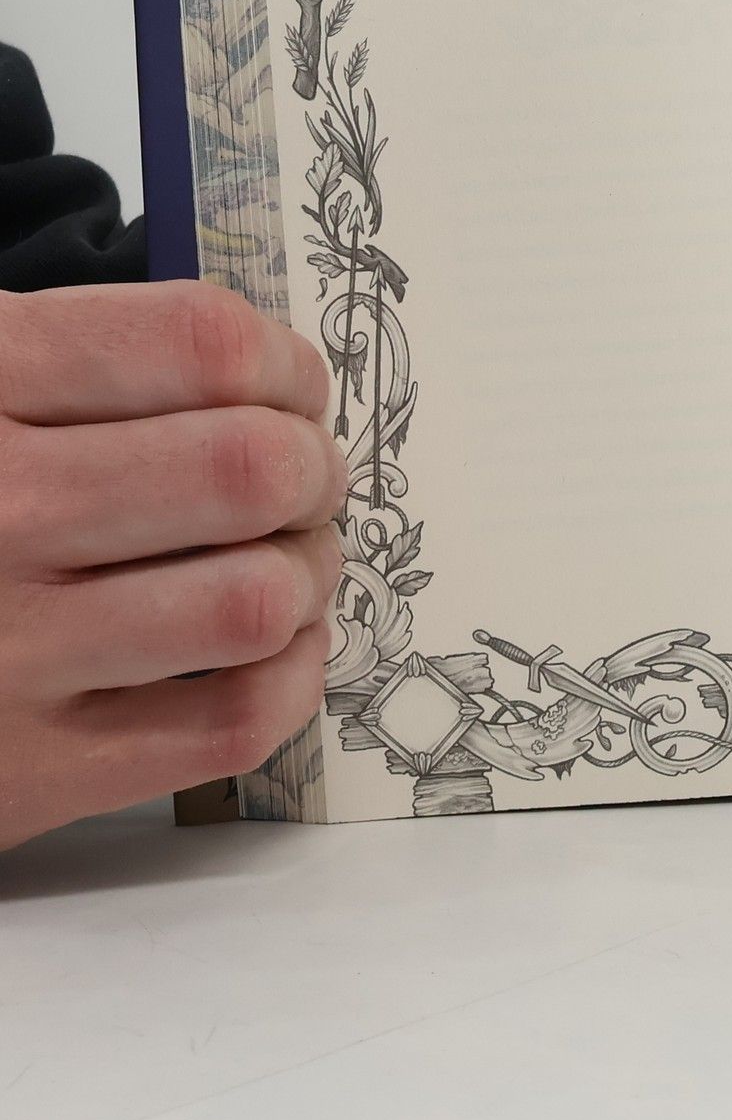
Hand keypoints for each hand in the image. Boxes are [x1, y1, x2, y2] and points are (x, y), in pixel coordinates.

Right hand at [0, 282, 344, 848]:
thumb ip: (81, 357)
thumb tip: (260, 370)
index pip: (204, 344)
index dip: (286, 365)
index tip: (290, 392)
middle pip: (252, 469)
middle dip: (313, 470)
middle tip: (300, 482)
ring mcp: (8, 652)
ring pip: (258, 599)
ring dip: (306, 575)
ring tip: (285, 562)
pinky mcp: (28, 774)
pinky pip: (233, 722)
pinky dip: (291, 678)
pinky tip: (272, 645)